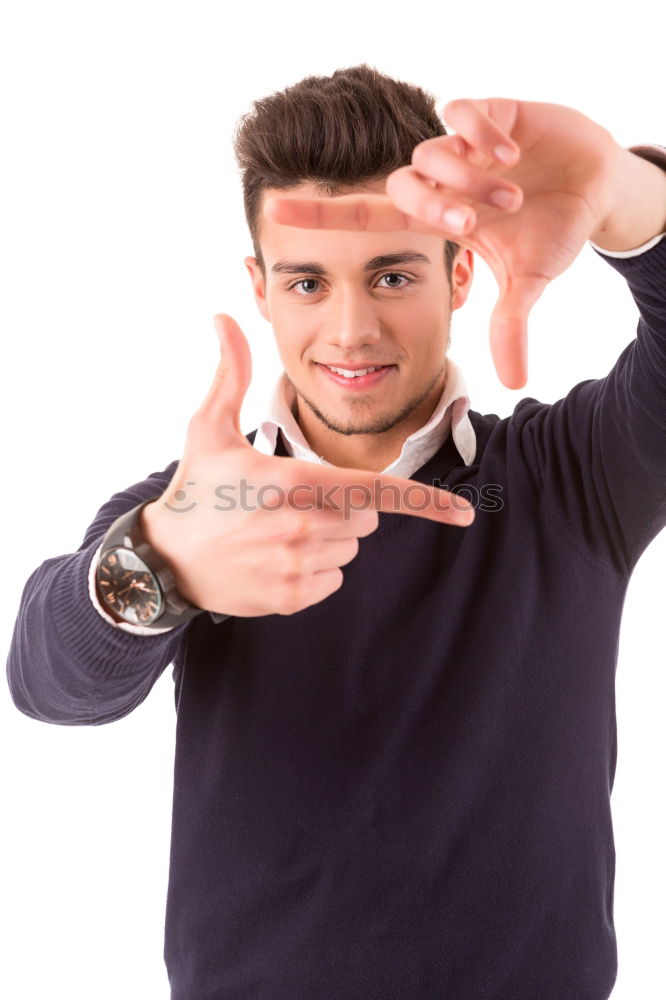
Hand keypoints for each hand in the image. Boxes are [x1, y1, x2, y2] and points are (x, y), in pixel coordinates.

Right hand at [141, 314, 474, 618]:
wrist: (164, 561)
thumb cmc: (194, 489)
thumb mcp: (208, 428)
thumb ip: (231, 373)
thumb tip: (222, 318)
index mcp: (292, 482)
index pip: (374, 491)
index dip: (424, 502)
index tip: (464, 515)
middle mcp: (302, 527)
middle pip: (366, 517)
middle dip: (343, 506)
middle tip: (291, 502)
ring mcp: (298, 566)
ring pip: (351, 548)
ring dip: (329, 538)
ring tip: (277, 531)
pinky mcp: (293, 597)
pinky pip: (334, 579)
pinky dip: (316, 569)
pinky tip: (275, 557)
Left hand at [264, 98, 623, 388]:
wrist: (595, 186)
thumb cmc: (551, 230)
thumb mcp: (528, 280)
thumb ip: (510, 323)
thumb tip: (514, 382)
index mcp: (435, 218)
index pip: (364, 215)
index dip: (320, 213)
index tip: (272, 213)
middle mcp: (440, 180)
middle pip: (404, 185)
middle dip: (437, 206)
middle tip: (474, 223)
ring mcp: (465, 146)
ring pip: (434, 152)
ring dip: (469, 178)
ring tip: (511, 196)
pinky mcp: (493, 112)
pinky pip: (465, 111)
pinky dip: (482, 131)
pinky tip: (512, 153)